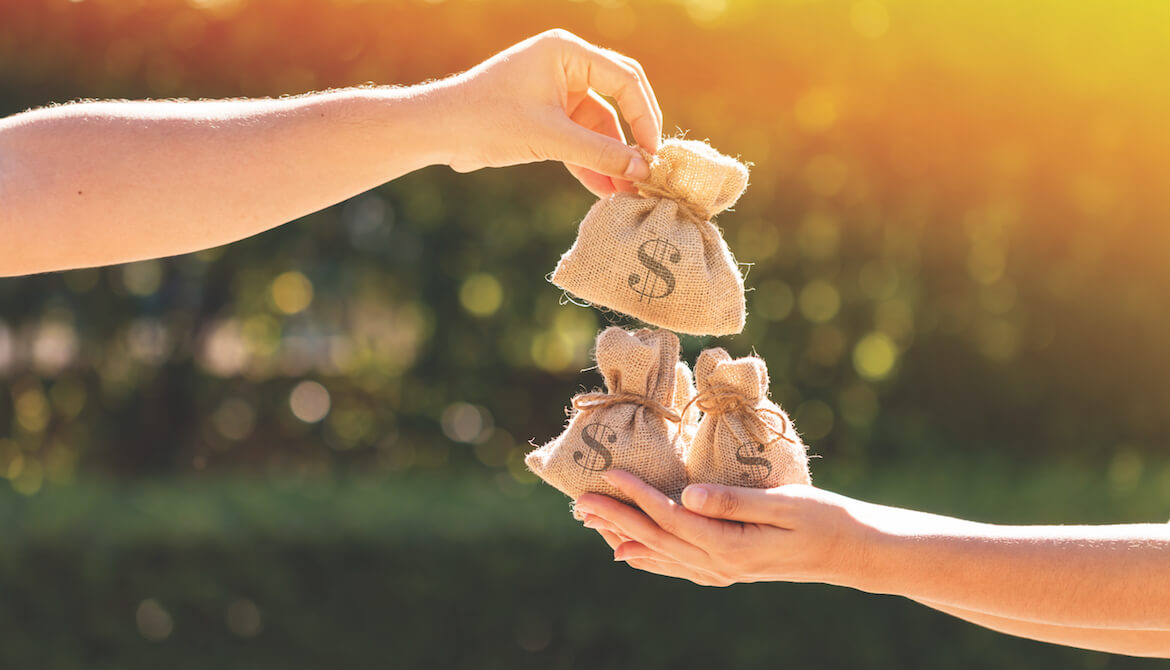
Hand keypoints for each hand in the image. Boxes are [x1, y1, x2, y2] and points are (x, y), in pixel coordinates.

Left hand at [439, 29, 662, 196]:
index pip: (625, 79)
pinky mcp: (546, 118)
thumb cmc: (487, 120)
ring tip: (628, 193)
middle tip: (649, 171)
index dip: (645, 116)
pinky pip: (579, 140)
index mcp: (567, 52)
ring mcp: (556, 92)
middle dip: (631, 140)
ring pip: (599, 127)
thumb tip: (642, 172)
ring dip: (611, 159)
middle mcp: (565, 66)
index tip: (653, 153)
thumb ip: (599, 154)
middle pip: (618, 101)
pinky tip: (606, 190)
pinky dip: (590, 163)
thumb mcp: (550, 138)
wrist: (437, 132)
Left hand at [574, 470, 869, 587]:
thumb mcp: (784, 503)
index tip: (610, 474)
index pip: (671, 517)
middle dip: (616, 519)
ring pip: (661, 555)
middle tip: (580, 502)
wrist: (850, 552)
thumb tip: (687, 495)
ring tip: (593, 523)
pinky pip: (678, 566)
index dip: (638, 495)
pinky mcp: (729, 568)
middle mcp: (720, 564)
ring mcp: (723, 571)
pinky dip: (649, 558)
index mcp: (730, 546)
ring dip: (625, 537)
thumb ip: (733, 501)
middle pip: (656, 539)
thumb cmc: (823, 518)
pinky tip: (630, 552)